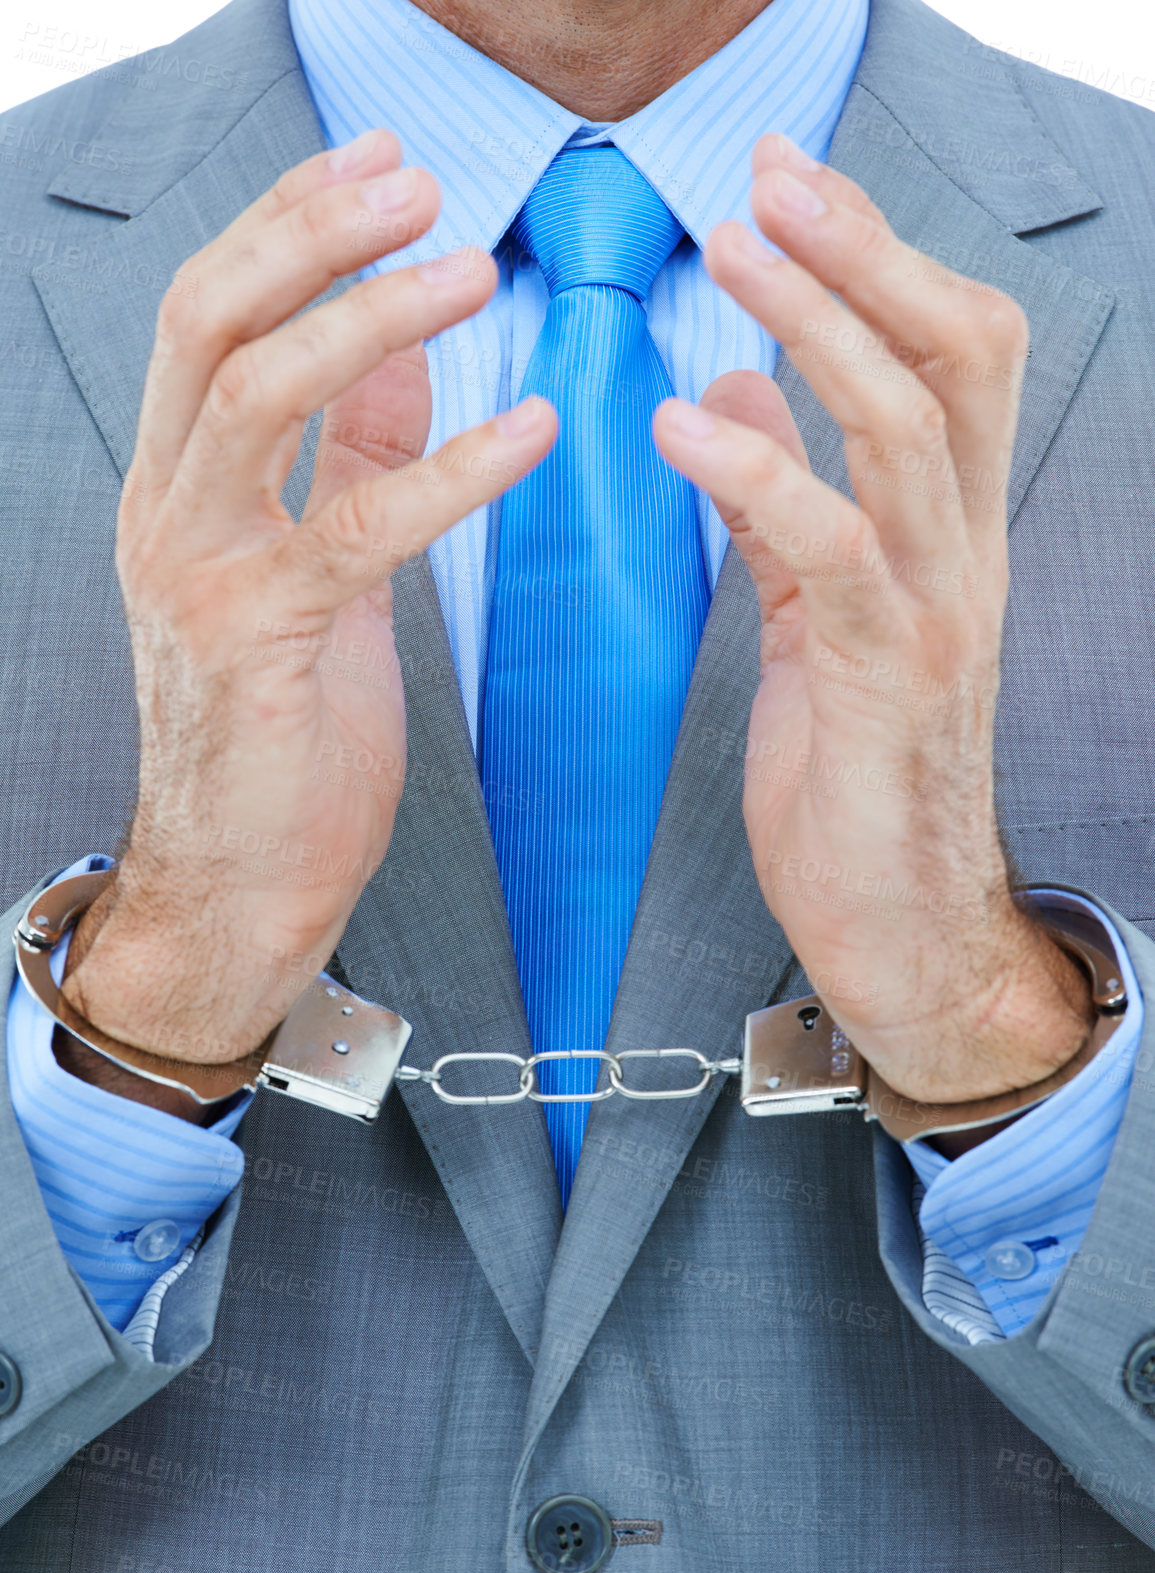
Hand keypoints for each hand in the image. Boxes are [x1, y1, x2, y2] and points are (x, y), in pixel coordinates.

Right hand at [60, 128, 555, 1075]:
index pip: (215, 314)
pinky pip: (355, 531)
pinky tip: (528, 431)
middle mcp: (167, 511)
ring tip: (467, 269)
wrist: (237, 888)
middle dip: (311, 234)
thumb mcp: (318, 575)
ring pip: (255, 394)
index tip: (382, 171)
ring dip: (366, 317)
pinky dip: (447, 470)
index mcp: (181, 486)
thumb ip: (345, 464)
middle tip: (416, 185)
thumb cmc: (282, 739)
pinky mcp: (256, 643)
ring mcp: (197, 573)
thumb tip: (399, 358)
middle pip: (212, 319)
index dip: (292, 226)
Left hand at [654, 133, 1090, 1104]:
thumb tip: (736, 391)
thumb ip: (785, 506)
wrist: (900, 926)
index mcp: (946, 536)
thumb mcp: (818, 620)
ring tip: (736, 253)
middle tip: (773, 176)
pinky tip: (686, 425)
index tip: (790, 185)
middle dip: (866, 253)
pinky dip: (763, 474)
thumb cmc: (854, 777)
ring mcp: (936, 616)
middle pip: (955, 357)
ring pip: (910, 429)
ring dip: (822, 326)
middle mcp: (962, 557)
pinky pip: (833, 552)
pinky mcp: (885, 683)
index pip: (951, 355)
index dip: (879, 258)